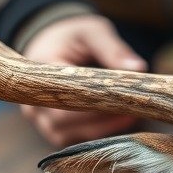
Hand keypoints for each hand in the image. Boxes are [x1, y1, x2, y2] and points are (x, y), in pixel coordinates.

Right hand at [20, 15, 147, 146]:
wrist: (50, 46)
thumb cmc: (72, 37)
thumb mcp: (92, 32)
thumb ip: (112, 49)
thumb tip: (138, 68)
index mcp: (39, 74)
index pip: (65, 96)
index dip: (95, 101)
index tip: (125, 97)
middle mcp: (34, 102)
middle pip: (67, 121)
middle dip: (102, 117)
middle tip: (135, 108)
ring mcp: (41, 121)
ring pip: (73, 135)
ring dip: (104, 128)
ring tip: (133, 114)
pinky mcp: (53, 131)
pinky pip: (77, 140)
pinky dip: (99, 133)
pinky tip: (121, 121)